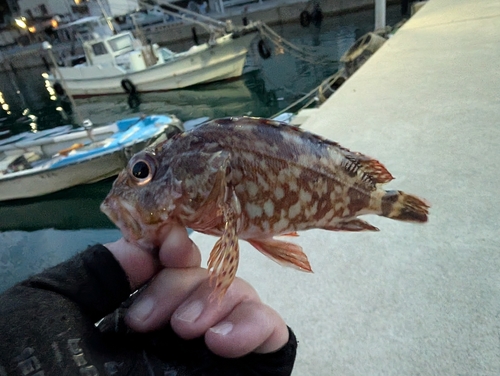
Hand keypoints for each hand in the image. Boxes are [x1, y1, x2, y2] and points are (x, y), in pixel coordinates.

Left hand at [105, 225, 289, 357]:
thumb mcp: (66, 317)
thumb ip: (94, 275)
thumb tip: (142, 246)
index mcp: (144, 307)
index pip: (172, 258)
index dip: (174, 244)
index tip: (167, 243)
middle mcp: (184, 319)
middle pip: (205, 270)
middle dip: (181, 282)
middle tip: (147, 320)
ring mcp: (220, 338)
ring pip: (238, 291)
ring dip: (215, 299)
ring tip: (185, 331)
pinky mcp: (252, 361)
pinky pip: (272, 328)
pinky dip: (254, 325)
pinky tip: (221, 343)